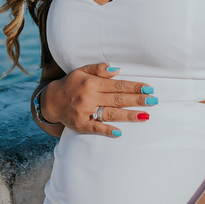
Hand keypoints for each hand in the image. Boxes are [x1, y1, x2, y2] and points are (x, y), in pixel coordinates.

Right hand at [41, 63, 155, 136]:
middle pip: (117, 99)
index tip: (149, 88)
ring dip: (129, 115)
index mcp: (91, 83)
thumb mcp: (82, 71)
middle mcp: (89, 97)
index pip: (117, 85)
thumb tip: (118, 70)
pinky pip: (96, 128)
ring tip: (145, 116)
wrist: (51, 101)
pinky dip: (107, 130)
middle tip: (153, 100)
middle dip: (137, 99)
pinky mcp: (81, 125)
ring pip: (111, 113)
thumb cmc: (71, 84)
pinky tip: (120, 133)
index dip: (134, 86)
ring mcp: (85, 112)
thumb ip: (99, 70)